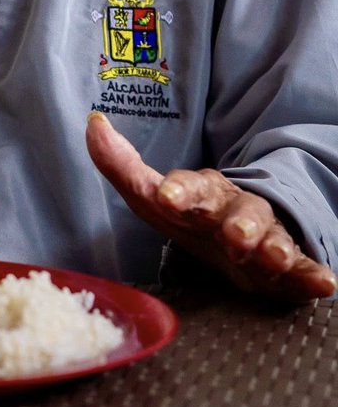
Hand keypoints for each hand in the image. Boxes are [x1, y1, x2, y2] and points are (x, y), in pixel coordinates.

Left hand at [86, 111, 336, 302]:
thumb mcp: (152, 195)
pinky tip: (323, 282)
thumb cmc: (189, 216)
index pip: (190, 186)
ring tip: (270, 257)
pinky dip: (313, 274)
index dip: (179, 190)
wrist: (236, 238)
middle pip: (237, 210)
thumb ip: (121, 166)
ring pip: (270, 236)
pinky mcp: (287, 266)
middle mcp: (234, 210)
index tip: (167, 196)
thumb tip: (93, 124)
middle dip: (236, 222)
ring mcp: (264, 235)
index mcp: (202, 193)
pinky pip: (303, 267)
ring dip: (270, 245)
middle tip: (233, 237)